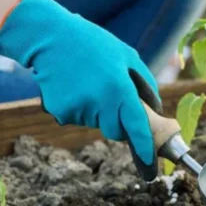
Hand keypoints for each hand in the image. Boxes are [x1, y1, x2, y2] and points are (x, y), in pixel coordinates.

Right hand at [0, 0, 161, 179]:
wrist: (51, 37)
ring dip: (97, 111)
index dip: (145, 148)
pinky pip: (78, 118)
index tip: (151, 168)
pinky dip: (79, 108)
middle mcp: (100, 102)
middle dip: (118, 122)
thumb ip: (145, 85)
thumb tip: (155, 111)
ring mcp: (78, 109)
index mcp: (119, 88)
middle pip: (115, 132)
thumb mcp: (127, 56)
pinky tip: (73, 86)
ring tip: (88, 82)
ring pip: (96, 124)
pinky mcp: (61, 111)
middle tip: (110, 96)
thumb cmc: (94, 44)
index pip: (136, 127)